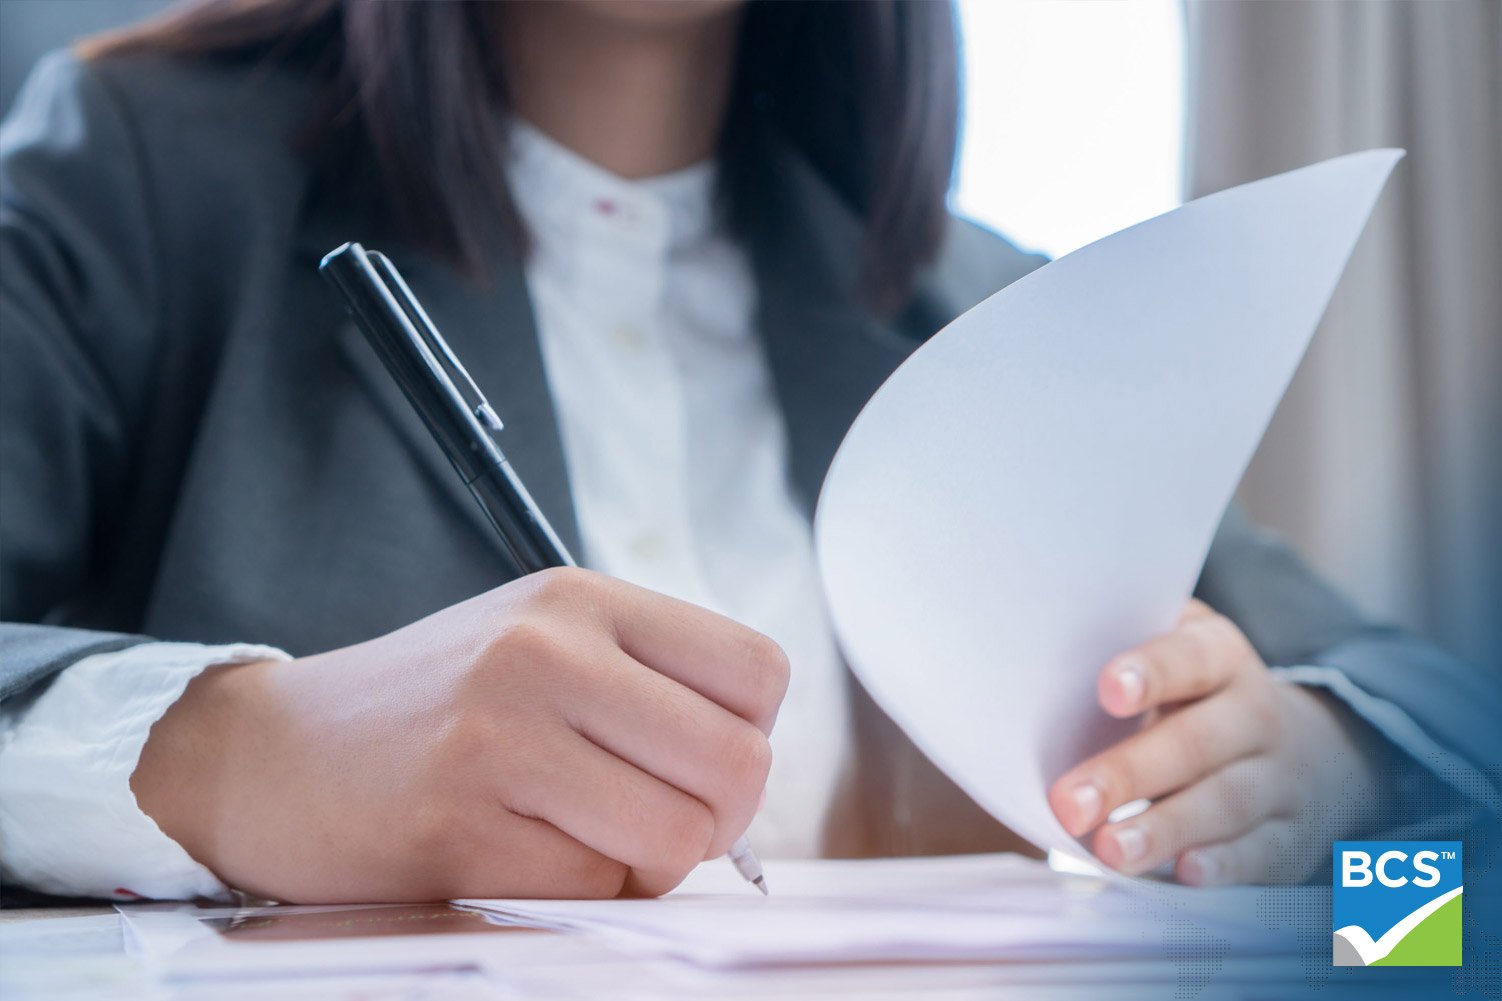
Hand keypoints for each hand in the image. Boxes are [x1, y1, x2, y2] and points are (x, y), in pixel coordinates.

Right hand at [132, 568, 788, 901]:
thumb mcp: (538, 645)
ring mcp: (501, 733)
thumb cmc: (426, 709)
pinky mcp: (458, 822)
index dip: (749, 736)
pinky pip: (595, 889)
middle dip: (715, 821)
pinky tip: (518, 858)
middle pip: (739, 762)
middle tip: (649, 822)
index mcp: (580, 600)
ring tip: (580, 840)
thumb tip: (750, 772)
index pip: (760, 669)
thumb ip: (645, 685)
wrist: (266, 756)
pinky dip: (578, 894)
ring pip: (680, 837)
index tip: (693, 763)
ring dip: (647, 866)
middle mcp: (547, 651)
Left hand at [1047, 600, 1386, 884]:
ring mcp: (1276, 777)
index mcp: (1220, 656)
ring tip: (1108, 850)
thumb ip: (1118, 654)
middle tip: (1069, 803)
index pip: (1188, 658)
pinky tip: (1184, 874)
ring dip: (1163, 830)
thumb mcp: (1175, 657)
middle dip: (1129, 774)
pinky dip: (1223, 865)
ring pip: (1223, 802)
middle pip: (1194, 743)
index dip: (1151, 672)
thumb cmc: (1198, 697)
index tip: (1107, 690)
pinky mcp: (1286, 835)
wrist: (1309, 748)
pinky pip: (1259, 852)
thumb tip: (1033, 665)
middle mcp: (1255, 714)